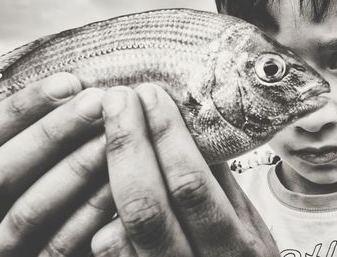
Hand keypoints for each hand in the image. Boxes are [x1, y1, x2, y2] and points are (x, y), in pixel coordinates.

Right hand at [0, 73, 115, 255]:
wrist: (61, 253)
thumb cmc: (50, 203)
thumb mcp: (33, 170)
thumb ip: (46, 141)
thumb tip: (82, 89)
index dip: (20, 110)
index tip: (69, 82)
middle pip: (1, 172)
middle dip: (52, 132)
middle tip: (98, 102)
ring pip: (29, 209)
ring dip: (74, 168)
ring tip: (113, 136)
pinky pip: (60, 244)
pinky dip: (90, 212)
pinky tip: (120, 183)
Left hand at [91, 84, 278, 256]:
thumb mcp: (249, 227)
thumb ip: (221, 185)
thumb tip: (191, 129)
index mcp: (236, 250)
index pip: (190, 185)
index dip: (166, 137)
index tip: (150, 95)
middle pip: (146, 206)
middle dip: (127, 144)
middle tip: (116, 99)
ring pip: (118, 231)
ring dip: (102, 172)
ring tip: (96, 125)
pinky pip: (106, 254)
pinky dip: (94, 213)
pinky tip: (88, 173)